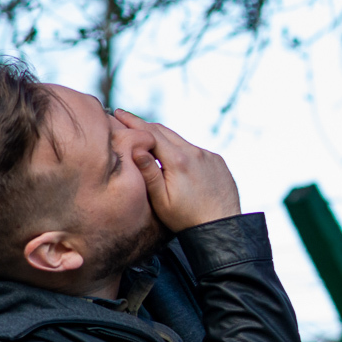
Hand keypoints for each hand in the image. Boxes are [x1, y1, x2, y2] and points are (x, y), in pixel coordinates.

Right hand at [113, 109, 240, 231]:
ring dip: (165, 139)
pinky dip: (183, 150)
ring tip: (149, 140)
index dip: (133, 121)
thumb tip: (137, 148)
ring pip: (181, 140)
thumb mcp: (162, 201)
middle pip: (165, 132)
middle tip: (128, 121)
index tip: (119, 113)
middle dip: (145, 126)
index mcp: (178, 161)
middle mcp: (196, 153)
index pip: (151, 132)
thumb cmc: (187, 220)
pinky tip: (175, 158)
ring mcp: (209, 156)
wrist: (222, 229)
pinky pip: (196, 151)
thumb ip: (149, 174)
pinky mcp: (218, 162)